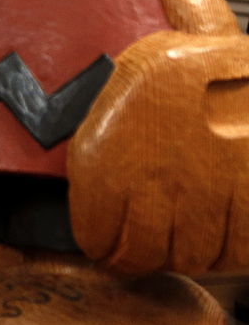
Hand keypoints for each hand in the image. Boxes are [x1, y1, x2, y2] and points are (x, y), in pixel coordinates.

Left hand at [68, 28, 248, 274]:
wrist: (236, 65)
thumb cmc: (176, 67)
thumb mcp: (116, 100)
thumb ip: (98, 151)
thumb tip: (90, 203)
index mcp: (104, 160)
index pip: (96, 238)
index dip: (102, 243)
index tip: (106, 240)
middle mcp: (152, 185)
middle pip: (143, 256)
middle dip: (140, 256)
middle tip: (143, 248)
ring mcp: (206, 197)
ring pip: (191, 259)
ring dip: (186, 253)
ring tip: (184, 234)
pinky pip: (239, 252)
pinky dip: (230, 251)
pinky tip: (223, 231)